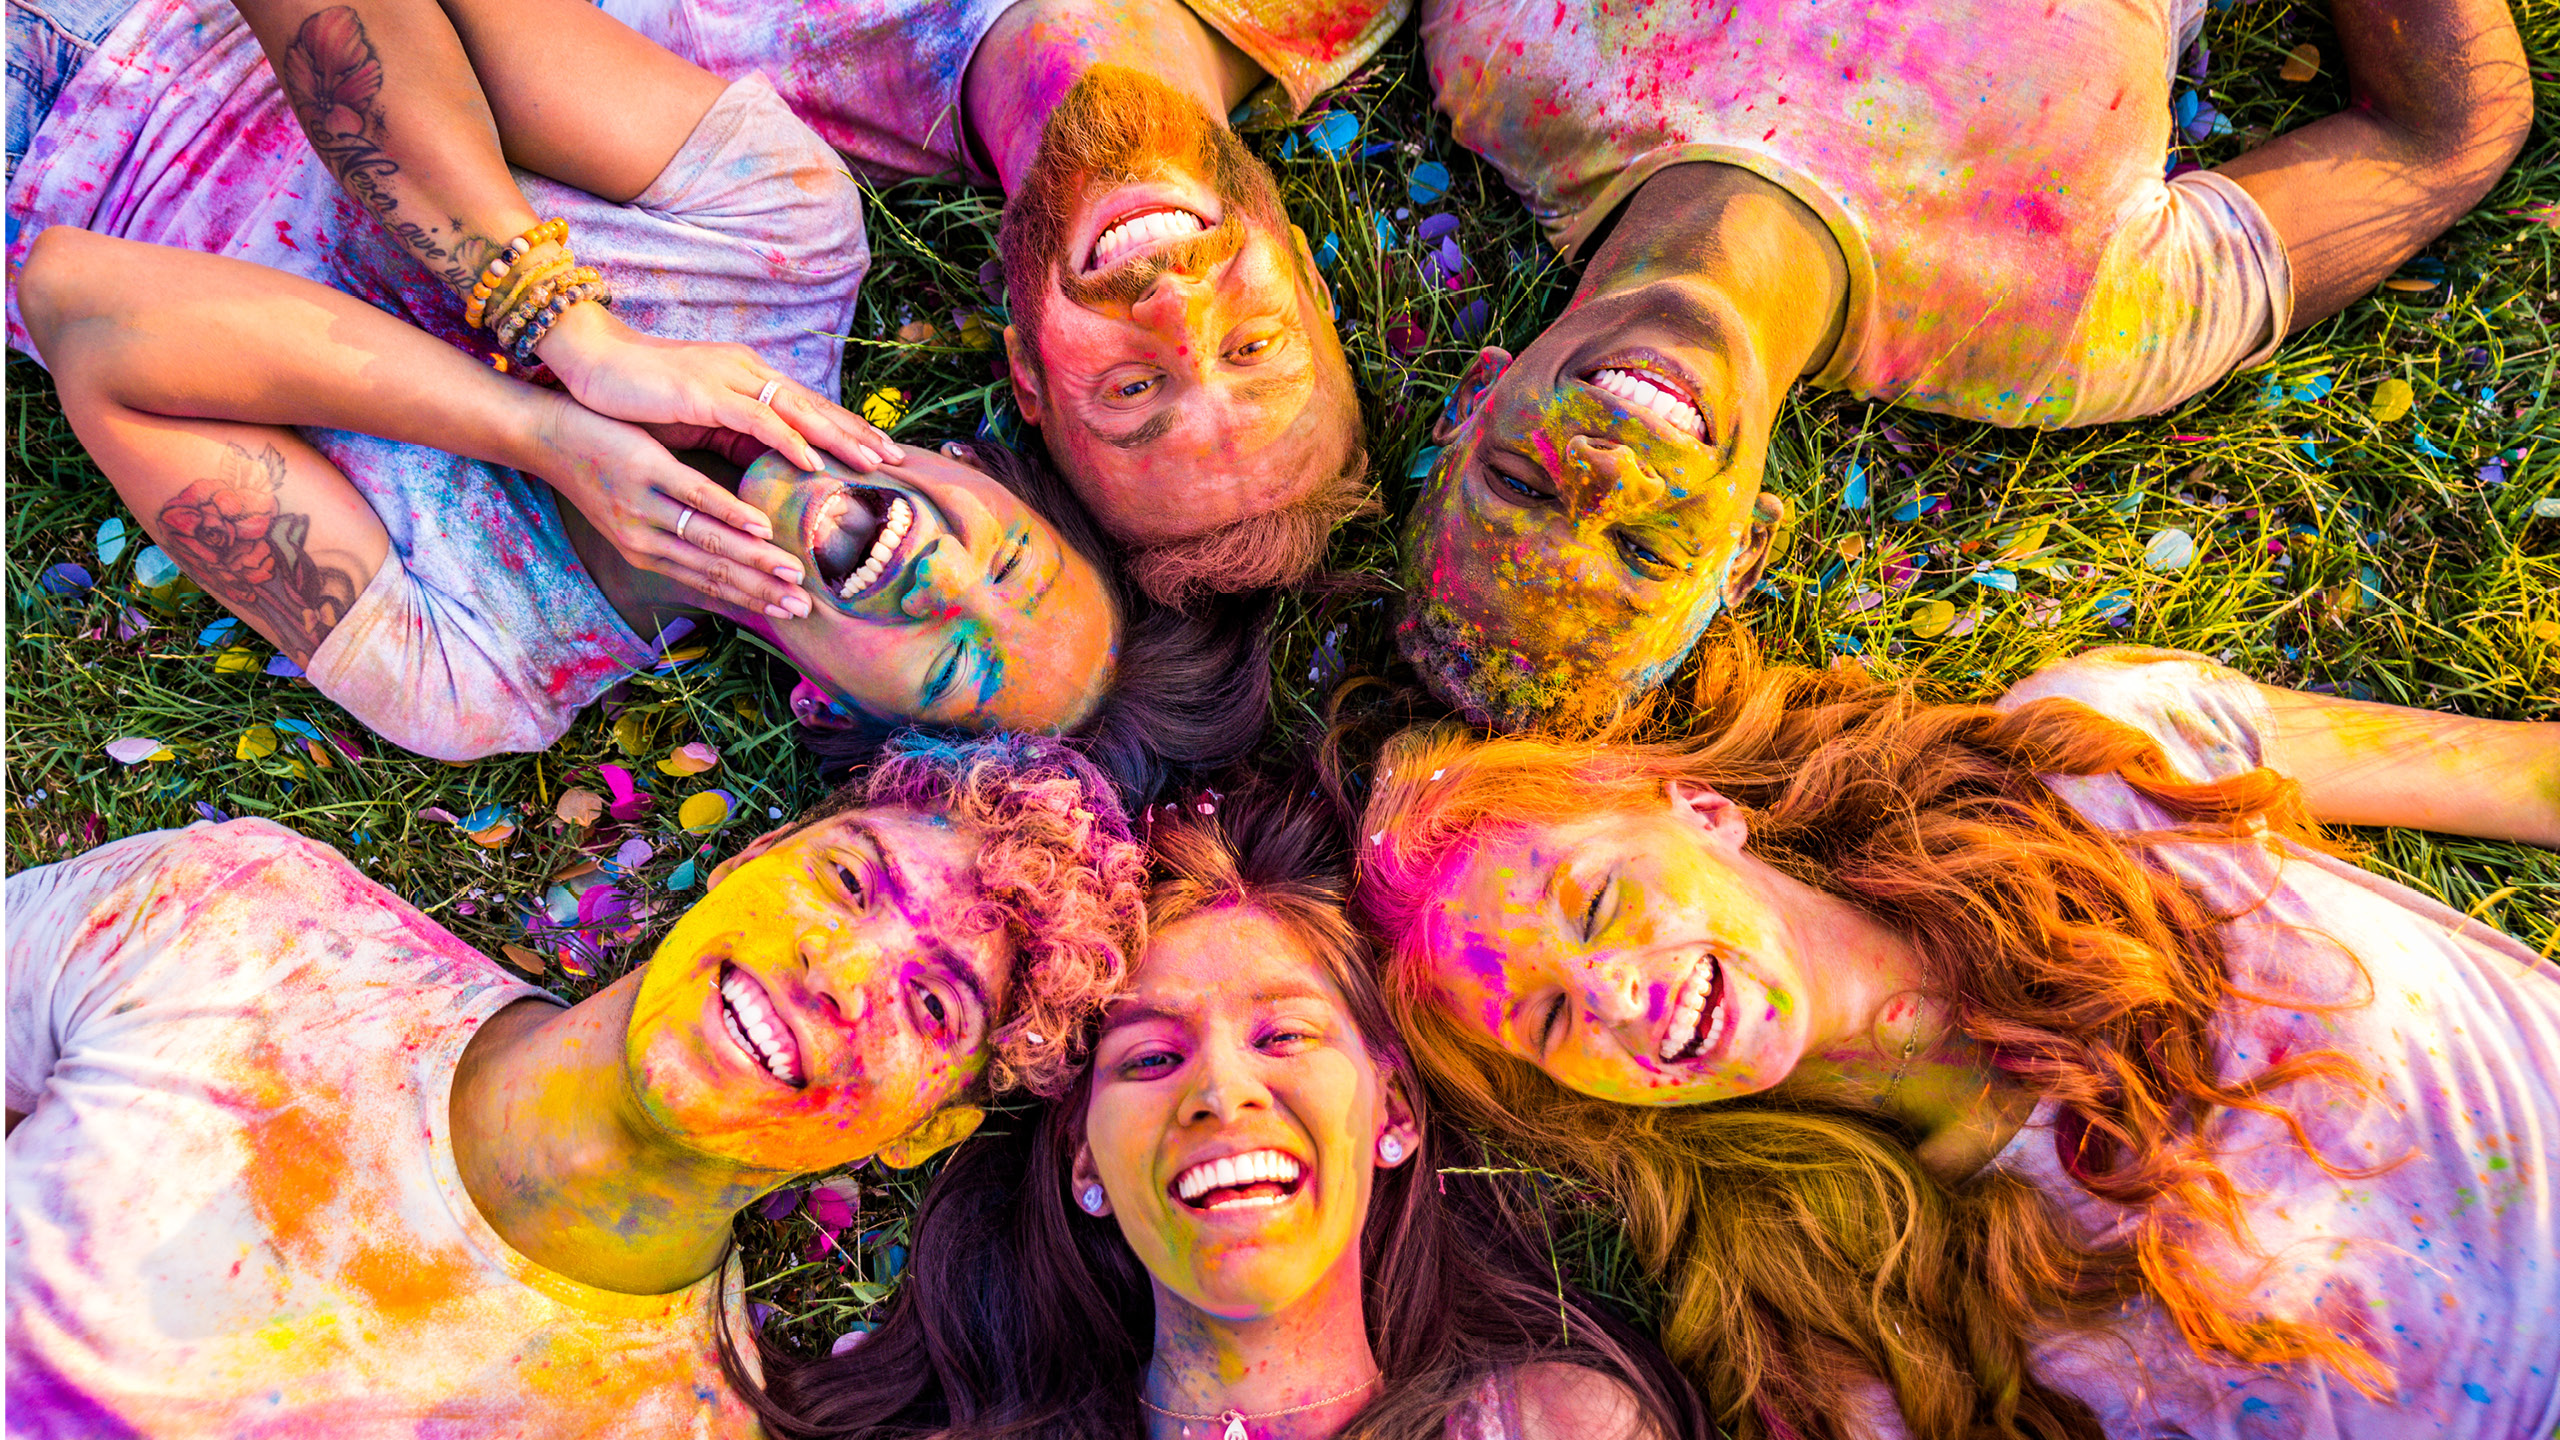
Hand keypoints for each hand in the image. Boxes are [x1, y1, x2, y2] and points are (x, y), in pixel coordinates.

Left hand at [528, 390, 814, 618]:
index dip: (750, 600)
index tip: (789, 612)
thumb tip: (725, 546)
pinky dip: (731, 514)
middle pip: (713, 572)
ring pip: (709, 541)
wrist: (546, 435)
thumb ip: (676, 533)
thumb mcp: (633, 514)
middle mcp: (644, 541)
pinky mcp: (645, 471)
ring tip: (792, 572)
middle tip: (803, 608)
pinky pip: (695, 497)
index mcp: (646, 553)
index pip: (706, 583)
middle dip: (762, 593)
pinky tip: (762, 526)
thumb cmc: (597, 470)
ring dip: (755, 561)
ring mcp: (643, 508)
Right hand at [533, 303, 904, 474]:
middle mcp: (746, 372)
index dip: (847, 428)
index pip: (808, 405)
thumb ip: (736, 437)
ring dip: (837, 439)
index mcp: (747, 378)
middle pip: (815, 406)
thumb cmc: (641, 395)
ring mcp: (728, 380)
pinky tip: (813, 461)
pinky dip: (788, 440)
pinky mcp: (705, 392)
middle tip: (899, 458)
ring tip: (872, 463)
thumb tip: (769, 464)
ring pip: (797, 411)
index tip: (883, 451)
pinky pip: (757, 419)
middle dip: (858, 433)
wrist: (590, 363)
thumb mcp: (700, 419)